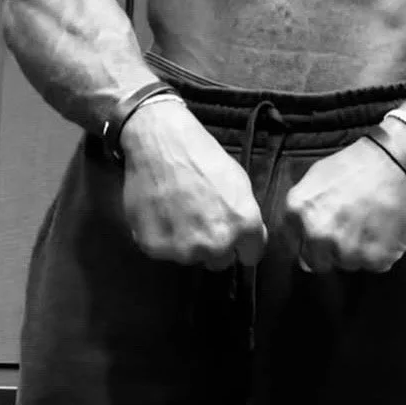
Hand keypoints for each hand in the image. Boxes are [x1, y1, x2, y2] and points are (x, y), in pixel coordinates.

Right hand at [120, 98, 266, 269]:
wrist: (161, 143)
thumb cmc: (204, 157)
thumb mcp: (239, 182)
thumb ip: (246, 217)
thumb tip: (246, 239)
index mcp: (243, 226)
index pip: (250, 256)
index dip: (242, 244)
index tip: (232, 234)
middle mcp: (216, 244)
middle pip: (220, 261)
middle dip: (214, 245)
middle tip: (201, 218)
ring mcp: (184, 249)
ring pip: (190, 257)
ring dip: (187, 242)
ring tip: (178, 211)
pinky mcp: (155, 248)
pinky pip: (164, 250)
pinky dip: (162, 237)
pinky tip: (161, 212)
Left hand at [281, 135, 405, 273]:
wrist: (398, 161)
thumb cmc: (358, 164)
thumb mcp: (318, 174)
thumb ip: (303, 205)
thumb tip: (299, 236)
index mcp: (299, 211)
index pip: (295, 244)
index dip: (310, 240)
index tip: (326, 229)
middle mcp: (318, 234)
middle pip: (318, 262)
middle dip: (330, 251)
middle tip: (349, 230)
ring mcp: (347, 249)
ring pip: (347, 264)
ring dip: (356, 252)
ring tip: (369, 225)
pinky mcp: (375, 258)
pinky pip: (373, 265)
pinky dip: (379, 252)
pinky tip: (384, 230)